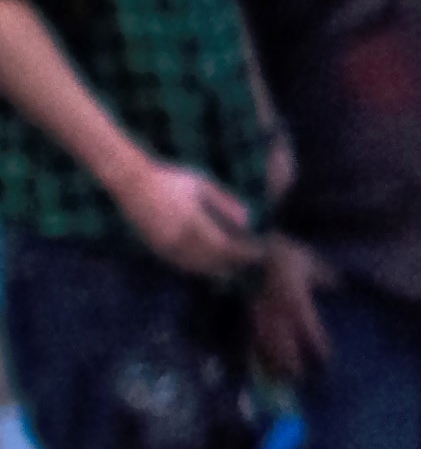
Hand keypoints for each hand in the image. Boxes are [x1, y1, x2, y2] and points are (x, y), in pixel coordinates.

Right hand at [110, 157, 261, 282]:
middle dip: (234, 263)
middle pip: (212, 260)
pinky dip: (197, 268)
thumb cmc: (170, 179)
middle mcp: (178, 238)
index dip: (243, 252)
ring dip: (217, 270)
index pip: (225, 246)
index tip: (260, 251)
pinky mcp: (155, 248)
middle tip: (252, 263)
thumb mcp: (202, 185)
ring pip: (196, 267)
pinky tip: (208, 267)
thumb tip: (248, 220)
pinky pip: (179, 265)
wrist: (131, 182)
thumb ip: (225, 202)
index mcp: (192, 221)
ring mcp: (164, 245)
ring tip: (235, 268)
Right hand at [251, 240, 328, 381]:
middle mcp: (277, 312)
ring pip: (267, 343)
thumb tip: (340, 286)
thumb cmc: (285, 255)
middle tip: (300, 380)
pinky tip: (259, 364)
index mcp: (296, 300)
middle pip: (285, 343)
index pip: (309, 329)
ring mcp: (260, 314)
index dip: (317, 346)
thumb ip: (325, 277)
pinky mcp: (248, 313)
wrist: (248, 250)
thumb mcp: (311, 262)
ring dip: (273, 362)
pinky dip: (257, 352)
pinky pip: (253, 336)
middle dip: (292, 363)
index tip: (326, 361)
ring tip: (280, 378)